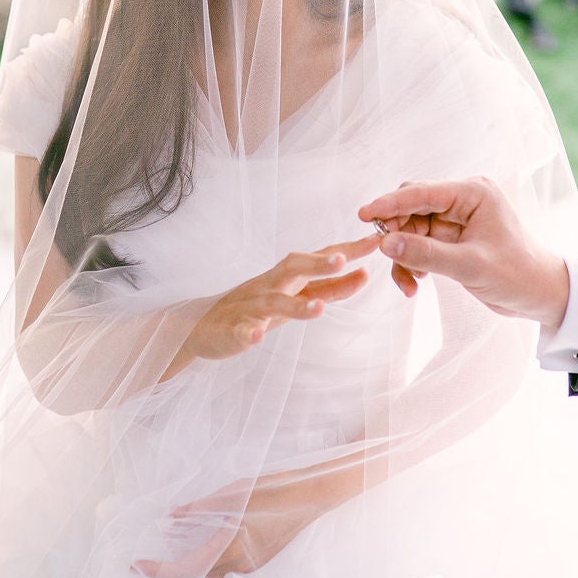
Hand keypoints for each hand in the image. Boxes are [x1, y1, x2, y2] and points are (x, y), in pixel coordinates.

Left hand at [134, 471, 351, 577]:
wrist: (312, 495)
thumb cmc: (274, 490)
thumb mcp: (232, 493)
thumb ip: (199, 509)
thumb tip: (170, 518)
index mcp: (230, 547)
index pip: (186, 569)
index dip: (158, 571)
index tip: (136, 566)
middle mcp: (240, 563)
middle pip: (196, 575)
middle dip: (170, 569)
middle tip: (147, 560)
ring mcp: (252, 564)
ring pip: (211, 572)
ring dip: (190, 563)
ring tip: (171, 545)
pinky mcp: (259, 558)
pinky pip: (226, 565)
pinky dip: (207, 557)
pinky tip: (201, 539)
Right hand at [187, 238, 377, 363]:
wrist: (202, 326)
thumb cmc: (257, 307)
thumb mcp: (296, 296)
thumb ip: (330, 288)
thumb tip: (365, 275)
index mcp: (288, 279)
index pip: (320, 259)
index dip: (347, 251)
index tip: (375, 241)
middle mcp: (270, 286)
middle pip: (293, 268)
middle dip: (318, 264)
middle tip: (342, 260)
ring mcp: (250, 308)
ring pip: (273, 302)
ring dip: (295, 305)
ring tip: (317, 309)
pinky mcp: (231, 330)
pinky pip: (240, 330)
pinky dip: (249, 332)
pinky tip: (257, 335)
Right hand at [359, 178, 568, 328]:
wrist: (541, 295)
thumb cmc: (516, 274)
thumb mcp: (469, 266)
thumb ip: (426, 254)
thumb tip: (384, 243)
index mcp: (473, 193)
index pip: (421, 192)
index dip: (390, 203)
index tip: (364, 215)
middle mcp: (463, 200)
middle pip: (412, 207)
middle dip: (396, 232)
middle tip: (383, 254)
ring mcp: (456, 219)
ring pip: (411, 229)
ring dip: (403, 255)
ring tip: (408, 284)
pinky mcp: (452, 238)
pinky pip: (419, 245)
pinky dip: (413, 263)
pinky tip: (415, 284)